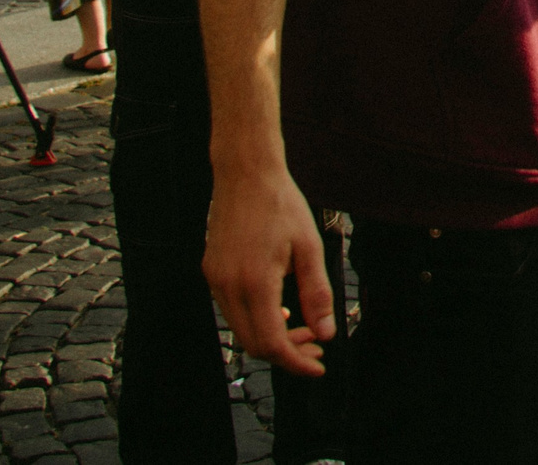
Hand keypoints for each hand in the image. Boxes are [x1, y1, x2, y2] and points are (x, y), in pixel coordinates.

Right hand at [203, 166, 336, 376]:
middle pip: (254, 344)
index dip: (296, 362)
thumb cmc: (281, 204)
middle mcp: (228, 286)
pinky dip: (255, 320)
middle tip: (315, 345)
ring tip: (302, 329)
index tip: (318, 366)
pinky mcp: (211, 271)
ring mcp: (215, 280)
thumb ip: (317, 293)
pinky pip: (231, 311)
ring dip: (270, 337)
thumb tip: (326, 332)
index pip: (272, 344)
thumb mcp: (310, 247)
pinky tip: (278, 310)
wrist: (245, 172)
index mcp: (255, 282)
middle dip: (286, 353)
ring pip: (241, 330)